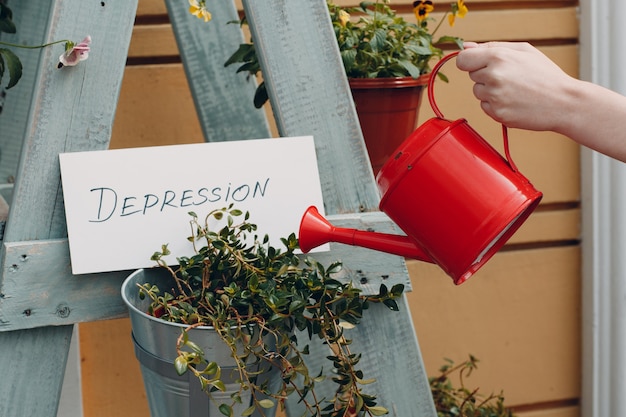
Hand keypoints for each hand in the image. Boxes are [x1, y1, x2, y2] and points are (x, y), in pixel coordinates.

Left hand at [456, 42, 575, 131]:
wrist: (563, 102)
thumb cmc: (545, 75)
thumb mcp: (524, 51)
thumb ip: (492, 46)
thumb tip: (467, 47)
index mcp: (498, 58)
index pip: (462, 60)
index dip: (468, 61)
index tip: (475, 64)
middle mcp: (493, 77)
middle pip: (472, 75)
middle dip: (486, 75)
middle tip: (510, 77)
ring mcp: (494, 97)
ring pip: (478, 92)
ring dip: (490, 91)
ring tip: (514, 90)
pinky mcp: (497, 113)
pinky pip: (485, 107)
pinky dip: (496, 105)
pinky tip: (514, 101)